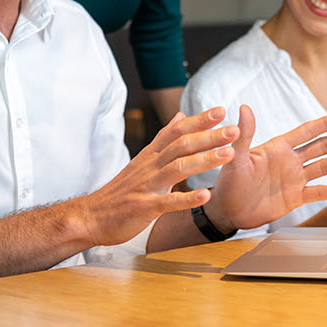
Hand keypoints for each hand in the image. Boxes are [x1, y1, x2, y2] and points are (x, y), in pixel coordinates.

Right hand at [81, 108, 238, 244]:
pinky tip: (206, 196)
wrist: (92, 216)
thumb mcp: (142, 160)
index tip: (221, 110)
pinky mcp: (145, 207)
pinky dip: (187, 198)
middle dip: (209, 136)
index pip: (176, 130)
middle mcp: (150, 166)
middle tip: (234, 130)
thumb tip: (180, 116)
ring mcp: (147, 186)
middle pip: (181, 145)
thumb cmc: (121, 190)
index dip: (198, 120)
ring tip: (229, 154)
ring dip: (205, 160)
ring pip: (178, 168)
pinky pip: (168, 201)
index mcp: (151, 155)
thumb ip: (163, 139)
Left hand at [205, 106, 326, 232]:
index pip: (306, 132)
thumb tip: (244, 108)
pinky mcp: (295, 198)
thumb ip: (244, 135)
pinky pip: (318, 192)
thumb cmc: (229, 182)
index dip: (325, 124)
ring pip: (323, 168)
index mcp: (277, 148)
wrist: (228, 210)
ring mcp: (294, 179)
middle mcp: (290, 161)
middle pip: (321, 147)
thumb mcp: (235, 158)